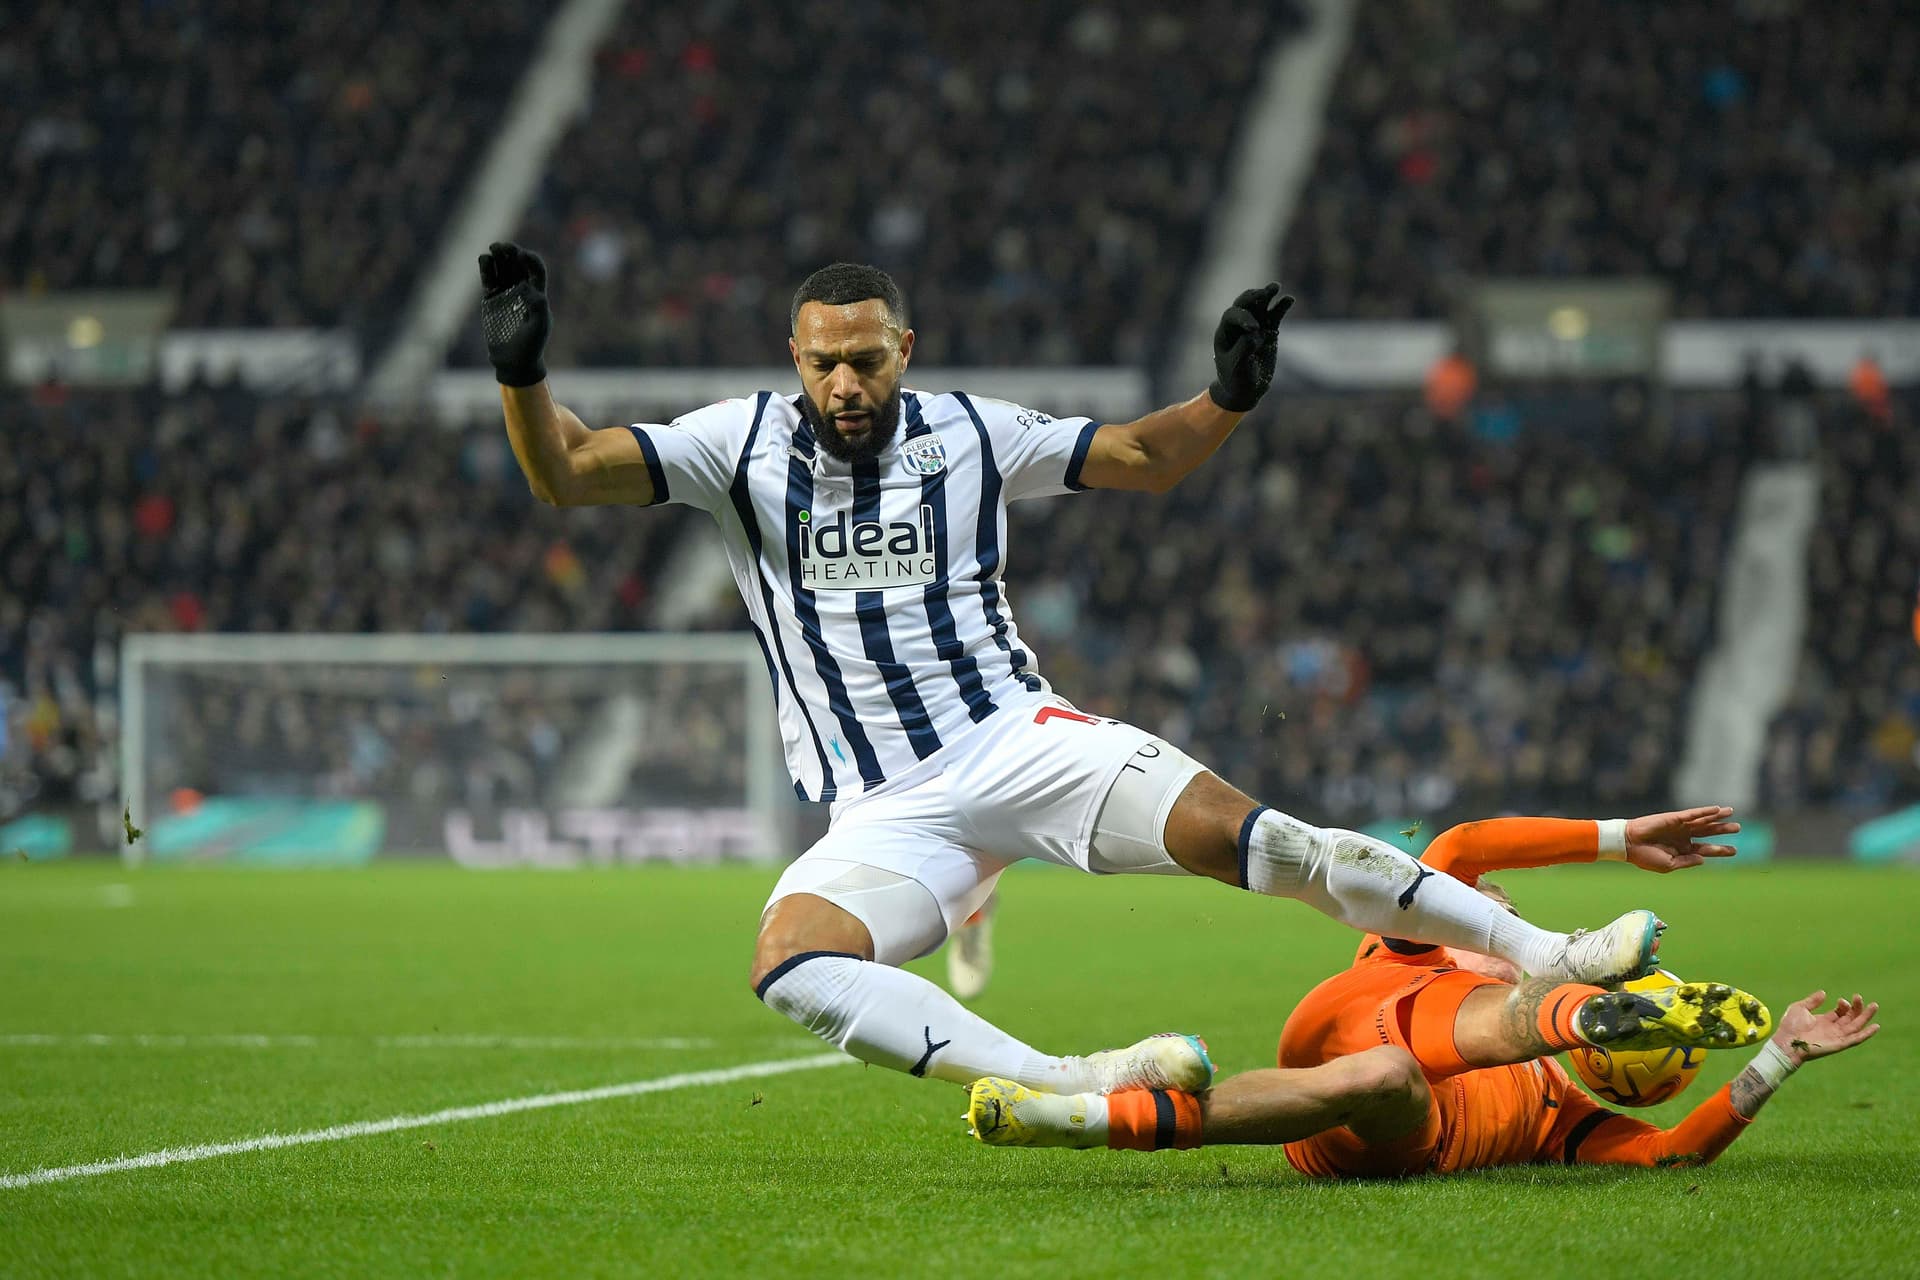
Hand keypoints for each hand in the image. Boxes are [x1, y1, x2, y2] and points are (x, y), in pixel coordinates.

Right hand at [478, 241, 550, 387]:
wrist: (513, 362)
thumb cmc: (531, 346)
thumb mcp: (539, 326)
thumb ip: (537, 306)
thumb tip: (526, 287)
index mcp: (537, 295)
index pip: (536, 270)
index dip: (530, 260)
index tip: (521, 256)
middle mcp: (522, 291)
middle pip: (517, 264)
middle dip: (511, 252)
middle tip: (502, 246)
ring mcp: (505, 293)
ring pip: (502, 268)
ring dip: (498, 257)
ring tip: (493, 249)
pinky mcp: (491, 299)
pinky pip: (488, 278)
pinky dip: (486, 267)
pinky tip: (484, 259)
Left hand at [1207, 283, 1294, 412]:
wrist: (1245, 390)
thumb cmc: (1235, 379)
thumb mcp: (1237, 368)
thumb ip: (1244, 349)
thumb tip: (1256, 333)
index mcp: (1225, 332)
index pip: (1232, 316)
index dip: (1243, 318)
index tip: (1254, 329)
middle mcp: (1238, 325)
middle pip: (1244, 304)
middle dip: (1253, 297)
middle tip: (1264, 293)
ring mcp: (1254, 326)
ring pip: (1259, 306)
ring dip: (1266, 295)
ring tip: (1276, 287)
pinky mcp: (1268, 330)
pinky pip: (1275, 315)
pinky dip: (1281, 306)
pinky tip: (1289, 299)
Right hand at [1623, 805, 1739, 871]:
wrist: (1629, 845)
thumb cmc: (1645, 857)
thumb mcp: (1669, 865)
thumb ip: (1687, 862)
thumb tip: (1703, 859)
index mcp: (1682, 850)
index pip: (1705, 849)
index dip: (1720, 850)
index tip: (1735, 850)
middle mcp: (1683, 836)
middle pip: (1708, 832)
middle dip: (1722, 830)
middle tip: (1738, 828)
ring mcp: (1680, 826)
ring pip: (1703, 821)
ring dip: (1717, 817)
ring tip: (1732, 813)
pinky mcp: (1675, 818)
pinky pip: (1693, 814)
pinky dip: (1705, 811)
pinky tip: (1717, 809)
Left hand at [1772, 990, 1879, 1065]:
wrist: (1787, 1042)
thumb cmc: (1790, 1026)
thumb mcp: (1799, 1008)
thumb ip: (1812, 1001)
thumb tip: (1824, 992)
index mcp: (1824, 1021)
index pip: (1840, 1012)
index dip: (1844, 1005)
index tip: (1840, 1000)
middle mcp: (1832, 1029)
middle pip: (1850, 1017)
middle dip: (1857, 1007)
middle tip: (1859, 997)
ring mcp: (1837, 1037)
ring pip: (1856, 1026)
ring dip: (1866, 1017)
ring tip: (1874, 1006)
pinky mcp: (1839, 1044)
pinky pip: (1856, 1039)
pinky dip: (1866, 1034)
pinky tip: (1876, 1026)